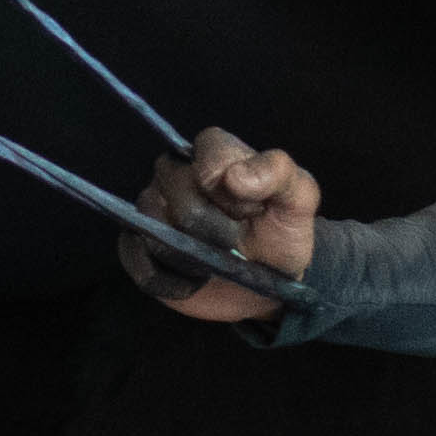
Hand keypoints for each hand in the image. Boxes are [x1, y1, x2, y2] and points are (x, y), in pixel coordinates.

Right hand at [127, 125, 317, 324]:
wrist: (267, 283)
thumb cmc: (280, 233)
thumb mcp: (298, 201)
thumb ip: (280, 174)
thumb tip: (235, 177)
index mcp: (213, 152)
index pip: (209, 160)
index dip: (233, 194)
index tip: (253, 211)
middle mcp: (174, 172)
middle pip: (182, 205)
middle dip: (217, 234)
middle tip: (237, 242)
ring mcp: (151, 209)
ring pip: (157, 236)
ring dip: (196, 261)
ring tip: (217, 261)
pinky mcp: (137, 247)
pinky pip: (142, 266)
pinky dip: (175, 282)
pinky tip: (197, 279)